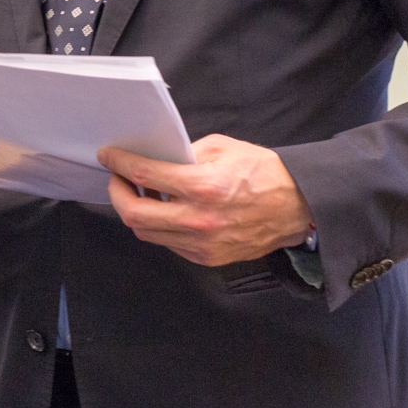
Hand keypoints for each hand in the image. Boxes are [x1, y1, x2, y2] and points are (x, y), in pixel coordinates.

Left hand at [99, 134, 312, 267]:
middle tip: (118, 179)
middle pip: (134, 214)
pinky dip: (159, 225)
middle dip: (117, 193)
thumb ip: (185, 153)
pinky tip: (165, 209)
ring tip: (141, 192)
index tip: (108, 156)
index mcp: (203, 187)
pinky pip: (168, 243)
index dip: (119, 163)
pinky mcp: (207, 258)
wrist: (299, 208)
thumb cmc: (264, 173)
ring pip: (147, 233)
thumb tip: (156, 158)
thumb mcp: (223, 148)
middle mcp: (198, 220)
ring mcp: (202, 245)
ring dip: (136, 211)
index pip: (144, 175)